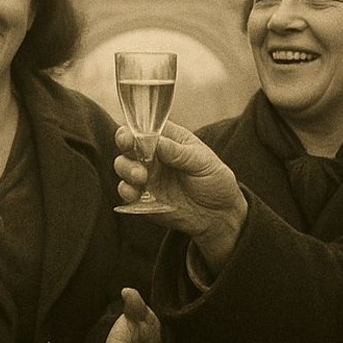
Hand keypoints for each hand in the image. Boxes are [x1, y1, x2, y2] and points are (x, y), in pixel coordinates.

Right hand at [115, 121, 246, 270]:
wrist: (219, 215)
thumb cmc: (215, 181)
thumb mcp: (204, 163)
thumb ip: (180, 153)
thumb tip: (159, 141)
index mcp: (168, 140)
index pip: (146, 127)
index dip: (134, 128)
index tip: (131, 136)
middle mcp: (154, 156)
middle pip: (128, 144)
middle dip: (125, 147)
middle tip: (134, 155)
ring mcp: (147, 176)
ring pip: (123, 166)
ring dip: (126, 169)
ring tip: (141, 177)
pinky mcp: (143, 197)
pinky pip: (127, 192)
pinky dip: (126, 191)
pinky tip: (134, 194)